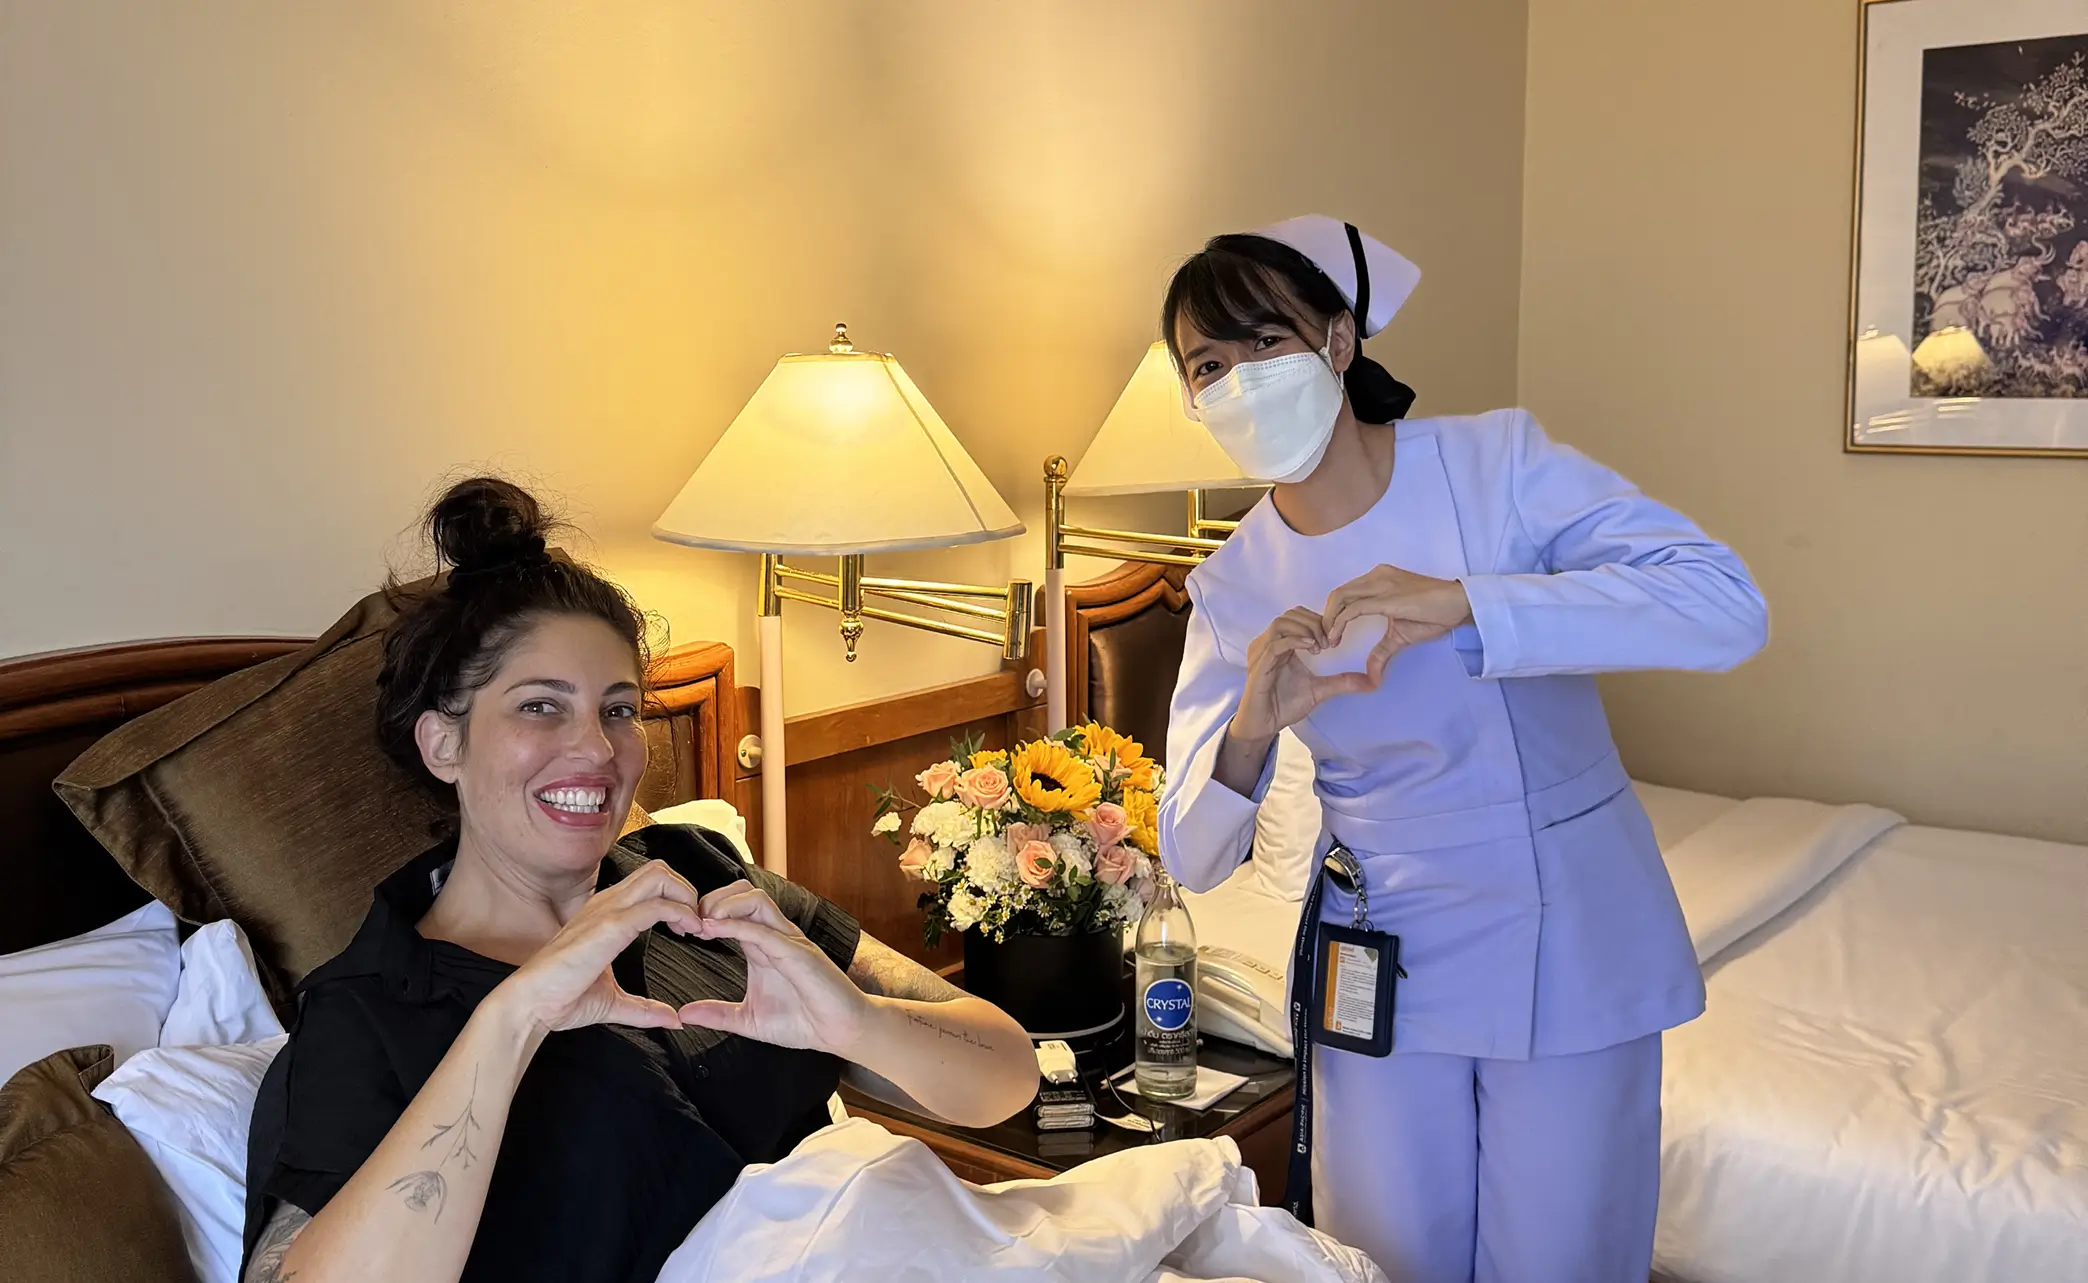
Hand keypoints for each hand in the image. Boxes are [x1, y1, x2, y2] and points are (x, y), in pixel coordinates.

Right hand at [494, 860, 702, 1034]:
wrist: (531, 1005)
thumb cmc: (562, 999)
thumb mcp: (612, 1000)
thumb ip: (643, 1007)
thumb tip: (671, 1019)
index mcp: (606, 912)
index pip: (650, 882)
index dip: (677, 899)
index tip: (689, 930)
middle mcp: (606, 903)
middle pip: (658, 869)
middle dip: (686, 890)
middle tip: (697, 925)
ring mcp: (607, 910)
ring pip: (659, 876)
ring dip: (686, 897)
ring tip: (694, 928)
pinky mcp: (609, 926)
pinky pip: (655, 905)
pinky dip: (680, 913)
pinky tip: (688, 932)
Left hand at [677, 881, 868, 1053]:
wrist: (840, 1032)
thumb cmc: (803, 1022)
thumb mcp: (749, 1019)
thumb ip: (718, 1014)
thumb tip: (684, 1015)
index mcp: (762, 946)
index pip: (733, 909)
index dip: (706, 912)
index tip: (684, 930)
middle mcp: (775, 935)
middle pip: (742, 892)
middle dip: (712, 899)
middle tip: (690, 921)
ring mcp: (789, 941)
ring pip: (756, 899)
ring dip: (725, 904)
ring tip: (702, 922)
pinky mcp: (799, 953)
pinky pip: (765, 930)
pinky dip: (737, 926)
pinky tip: (715, 930)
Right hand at [1232, 606, 1384, 743]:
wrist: (1263, 726)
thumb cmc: (1284, 705)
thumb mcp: (1319, 690)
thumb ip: (1341, 682)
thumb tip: (1371, 682)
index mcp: (1280, 644)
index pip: (1297, 616)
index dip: (1318, 621)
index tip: (1334, 638)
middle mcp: (1268, 644)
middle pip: (1290, 615)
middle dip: (1314, 623)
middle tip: (1329, 642)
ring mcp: (1261, 653)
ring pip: (1281, 624)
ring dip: (1305, 630)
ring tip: (1320, 647)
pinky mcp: (1258, 666)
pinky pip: (1275, 644)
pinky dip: (1295, 641)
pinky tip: (1312, 649)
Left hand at [1322, 564, 1472, 678]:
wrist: (1459, 605)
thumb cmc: (1434, 614)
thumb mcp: (1400, 635)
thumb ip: (1381, 652)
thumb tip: (1372, 677)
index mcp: (1377, 580)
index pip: (1344, 593)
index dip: (1332, 614)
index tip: (1330, 637)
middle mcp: (1376, 577)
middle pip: (1337, 594)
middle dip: (1325, 618)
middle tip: (1323, 642)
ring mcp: (1381, 583)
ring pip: (1340, 597)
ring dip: (1329, 621)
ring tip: (1329, 642)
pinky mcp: (1387, 597)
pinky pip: (1354, 609)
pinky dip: (1340, 624)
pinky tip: (1336, 638)